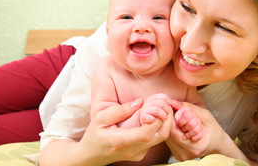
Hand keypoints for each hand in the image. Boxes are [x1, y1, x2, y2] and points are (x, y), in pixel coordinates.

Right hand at [40, 98, 172, 165]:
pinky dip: (159, 126)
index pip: (145, 133)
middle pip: (159, 135)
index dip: (156, 118)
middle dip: (166, 117)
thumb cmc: (94, 135)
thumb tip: (139, 102)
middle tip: (164, 102)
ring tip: (161, 106)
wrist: (91, 155)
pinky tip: (155, 115)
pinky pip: (156, 139)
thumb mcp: (100, 118)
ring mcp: (139, 154)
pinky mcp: (142, 154)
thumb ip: (120, 110)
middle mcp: (132, 151)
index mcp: (119, 142)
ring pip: (161, 138)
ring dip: (164, 121)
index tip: (156, 104)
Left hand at [166, 100, 227, 160]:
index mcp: (194, 147)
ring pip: (168, 137)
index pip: (173, 130)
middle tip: (181, 116)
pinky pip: (170, 140)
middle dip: (173, 121)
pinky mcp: (177, 155)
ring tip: (183, 124)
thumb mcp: (205, 115)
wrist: (217, 143)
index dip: (171, 117)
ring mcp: (180, 155)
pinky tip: (181, 130)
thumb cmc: (213, 129)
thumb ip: (188, 107)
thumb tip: (172, 102)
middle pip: (168, 133)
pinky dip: (174, 132)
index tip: (175, 110)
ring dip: (173, 127)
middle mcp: (185, 154)